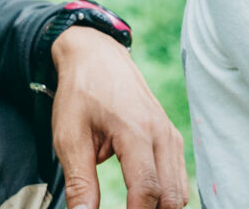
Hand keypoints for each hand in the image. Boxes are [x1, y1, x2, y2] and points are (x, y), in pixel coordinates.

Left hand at [49, 26, 189, 208]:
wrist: (96, 55)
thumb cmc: (81, 93)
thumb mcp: (69, 138)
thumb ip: (80, 183)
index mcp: (136, 131)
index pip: (147, 190)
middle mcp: (161, 133)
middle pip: (171, 195)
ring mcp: (170, 133)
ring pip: (179, 189)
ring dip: (159, 206)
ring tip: (131, 208)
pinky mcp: (170, 135)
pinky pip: (177, 175)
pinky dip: (164, 193)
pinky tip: (140, 197)